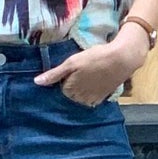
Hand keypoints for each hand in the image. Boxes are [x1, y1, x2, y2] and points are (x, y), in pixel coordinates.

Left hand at [34, 24, 149, 106]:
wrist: (121, 59)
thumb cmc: (94, 58)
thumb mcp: (72, 63)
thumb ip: (54, 74)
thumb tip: (36, 82)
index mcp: (70, 90)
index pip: (60, 87)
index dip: (65, 77)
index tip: (72, 69)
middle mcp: (80, 99)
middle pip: (70, 94)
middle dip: (73, 84)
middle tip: (81, 70)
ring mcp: (92, 100)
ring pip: (81, 97)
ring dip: (82, 89)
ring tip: (90, 74)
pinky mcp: (103, 98)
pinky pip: (92, 98)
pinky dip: (92, 91)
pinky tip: (97, 80)